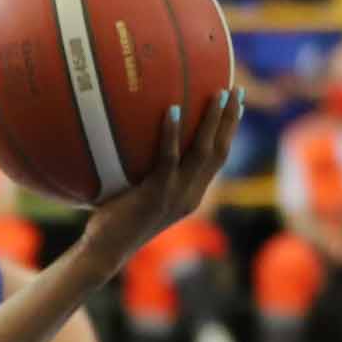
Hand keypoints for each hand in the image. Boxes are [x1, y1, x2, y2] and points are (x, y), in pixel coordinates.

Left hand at [76, 88, 245, 270]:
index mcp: (191, 195)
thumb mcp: (142, 193)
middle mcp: (190, 196)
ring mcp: (175, 197)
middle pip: (219, 152)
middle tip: (235, 89)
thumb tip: (139, 135)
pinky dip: (171, 134)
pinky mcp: (156, 196)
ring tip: (217, 93)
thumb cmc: (115, 221)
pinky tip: (171, 110)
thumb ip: (150, 171)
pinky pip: (167, 159)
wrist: (105, 252)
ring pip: (202, 153)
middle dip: (230, 120)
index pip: (218, 158)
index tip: (236, 105)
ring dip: (211, 121)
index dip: (229, 131)